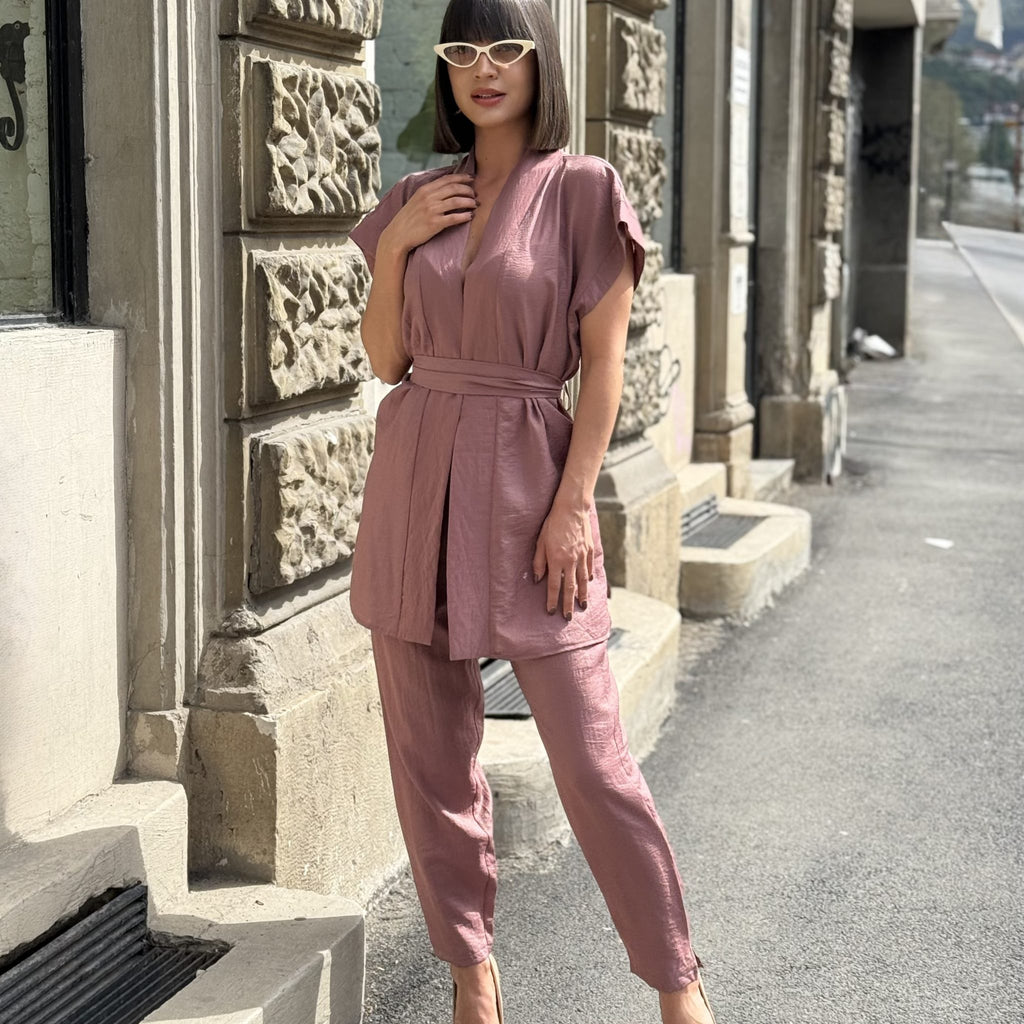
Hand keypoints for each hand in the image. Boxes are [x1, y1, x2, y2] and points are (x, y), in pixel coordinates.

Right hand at [378, 173, 476, 256]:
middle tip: (475, 194)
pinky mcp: (435, 223)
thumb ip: (429, 193)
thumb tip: (445, 187)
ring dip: (469, 202)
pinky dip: (464, 216)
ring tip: (475, 205)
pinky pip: (454, 218)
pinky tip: (469, 216)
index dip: (462, 177)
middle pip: (454, 188)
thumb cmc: (408, 219)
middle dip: (468, 190)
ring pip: (457, 201)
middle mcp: (429, 197)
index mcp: (425, 190)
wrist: (398, 235)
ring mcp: (432, 210)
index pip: (447, 179)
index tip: (471, 178)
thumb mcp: (416, 200)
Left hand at [531, 502, 593, 619]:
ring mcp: (582, 556)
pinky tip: (588, 584)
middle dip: (568, 604)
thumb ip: (539, 562)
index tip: (551, 611)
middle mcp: (571, 561)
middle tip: (567, 617)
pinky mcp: (589, 550)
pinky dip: (589, 578)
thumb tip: (538, 580)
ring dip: (582, 595)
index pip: (554, 586)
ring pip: (583, 581)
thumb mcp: (540, 542)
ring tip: (582, 606)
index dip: (552, 600)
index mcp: (556, 560)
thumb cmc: (552, 524)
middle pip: (570, 588)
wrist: (572, 509)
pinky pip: (589, 568)